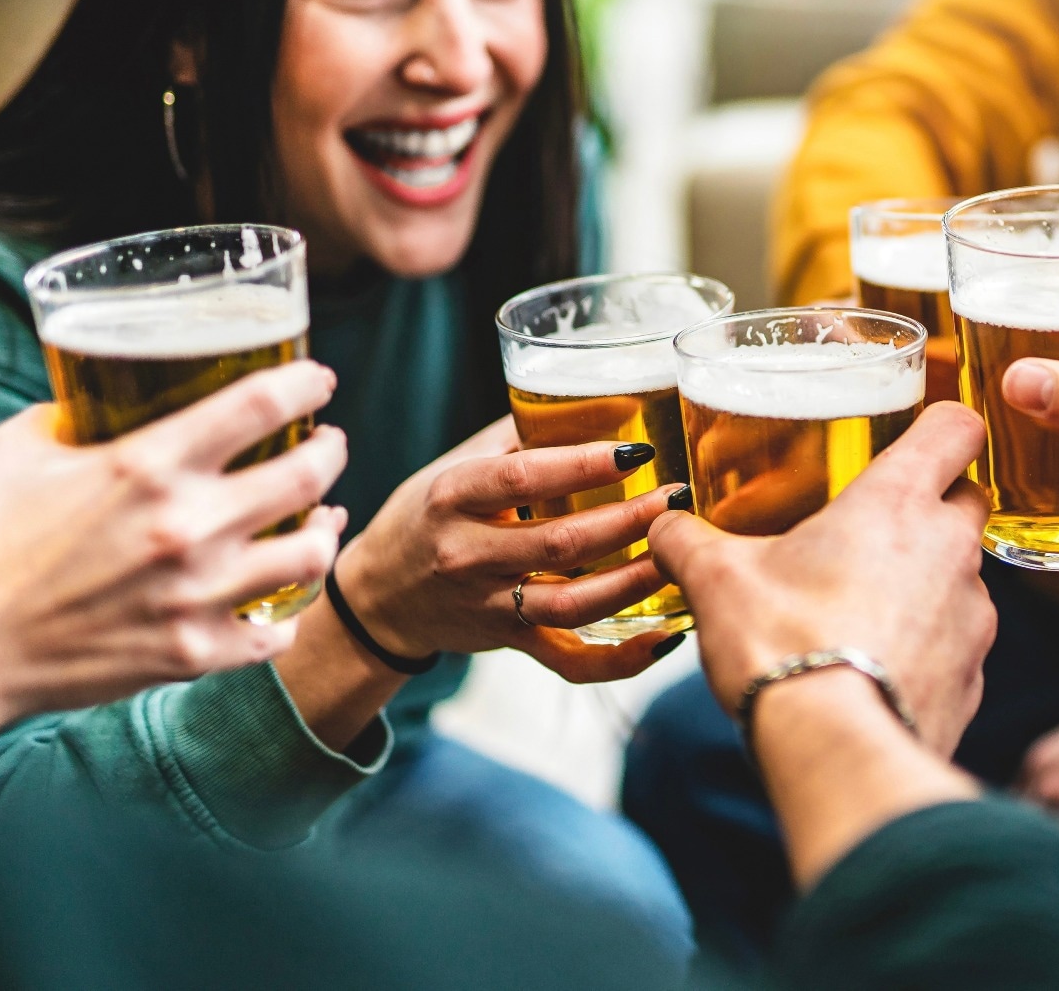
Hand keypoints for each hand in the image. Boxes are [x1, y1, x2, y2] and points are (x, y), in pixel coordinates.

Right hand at [0, 361, 347, 775]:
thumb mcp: (16, 447)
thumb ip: (71, 415)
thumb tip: (103, 396)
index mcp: (149, 464)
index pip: (263, 403)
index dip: (306, 383)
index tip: (318, 381)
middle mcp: (189, 526)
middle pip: (310, 474)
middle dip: (330, 450)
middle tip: (326, 443)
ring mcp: (198, 595)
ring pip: (312, 554)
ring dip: (324, 529)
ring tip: (321, 517)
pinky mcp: (194, 652)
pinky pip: (277, 633)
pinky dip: (285, 614)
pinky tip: (278, 595)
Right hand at [335, 417, 679, 682]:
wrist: (378, 595)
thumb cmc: (426, 515)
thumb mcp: (455, 465)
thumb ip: (517, 435)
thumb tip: (597, 398)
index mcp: (454, 496)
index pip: (525, 478)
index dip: (585, 465)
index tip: (639, 452)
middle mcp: (467, 554)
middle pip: (561, 543)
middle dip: (630, 520)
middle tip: (678, 498)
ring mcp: (488, 605)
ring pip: (572, 603)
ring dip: (635, 581)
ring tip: (680, 554)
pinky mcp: (509, 642)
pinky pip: (569, 661)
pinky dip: (620, 659)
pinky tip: (665, 636)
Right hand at [648, 401, 994, 755]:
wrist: (834, 751)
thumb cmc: (784, 647)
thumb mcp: (717, 581)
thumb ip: (687, 540)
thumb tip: (666, 526)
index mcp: (898, 502)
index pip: (957, 426)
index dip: (942, 422)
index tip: (917, 431)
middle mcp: (951, 550)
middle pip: (970, 497)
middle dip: (934, 501)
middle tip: (875, 523)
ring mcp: (973, 616)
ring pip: (963, 573)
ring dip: (925, 578)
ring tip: (862, 604)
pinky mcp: (973, 676)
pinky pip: (957, 641)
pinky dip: (926, 643)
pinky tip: (874, 661)